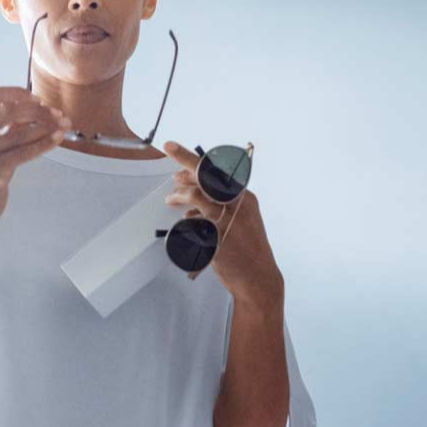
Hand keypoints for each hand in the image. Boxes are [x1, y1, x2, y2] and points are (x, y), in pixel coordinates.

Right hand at [0, 86, 70, 231]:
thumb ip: (7, 129)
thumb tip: (38, 111)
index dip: (18, 93)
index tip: (38, 99)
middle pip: (10, 111)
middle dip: (39, 111)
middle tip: (59, 115)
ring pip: (20, 132)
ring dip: (47, 126)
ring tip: (64, 125)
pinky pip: (24, 152)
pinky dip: (44, 143)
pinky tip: (57, 139)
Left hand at [161, 141, 282, 302]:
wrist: (258, 278)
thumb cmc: (247, 251)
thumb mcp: (240, 221)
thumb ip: (218, 208)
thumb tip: (191, 200)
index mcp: (244, 198)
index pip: (218, 171)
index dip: (194, 158)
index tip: (174, 148)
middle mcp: (239, 203)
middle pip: (208, 174)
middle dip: (184, 159)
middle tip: (168, 149)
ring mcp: (229, 218)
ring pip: (199, 193)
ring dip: (180, 193)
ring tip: (170, 199)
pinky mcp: (219, 233)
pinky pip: (195, 218)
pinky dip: (186, 218)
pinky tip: (183, 221)